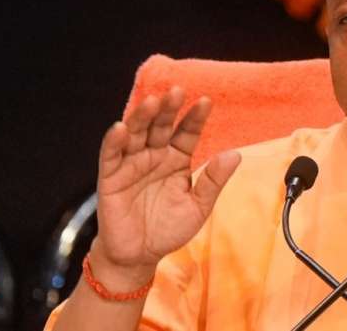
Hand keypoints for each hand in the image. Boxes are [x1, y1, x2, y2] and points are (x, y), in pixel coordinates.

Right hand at [91, 87, 240, 287]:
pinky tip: (120, 127)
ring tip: (152, 102)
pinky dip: (114, 141)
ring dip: (142, 117)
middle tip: (177, 91)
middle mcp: (154, 156)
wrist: (140, 255)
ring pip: (136, 134)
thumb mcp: (198, 206)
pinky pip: (111, 155)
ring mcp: (132, 164)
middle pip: (161, 126)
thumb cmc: (168, 228)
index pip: (187, 133)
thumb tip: (235, 154)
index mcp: (176, 159)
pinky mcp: (110, 177)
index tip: (206, 102)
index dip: (195, 118)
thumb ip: (213, 181)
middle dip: (169, 109)